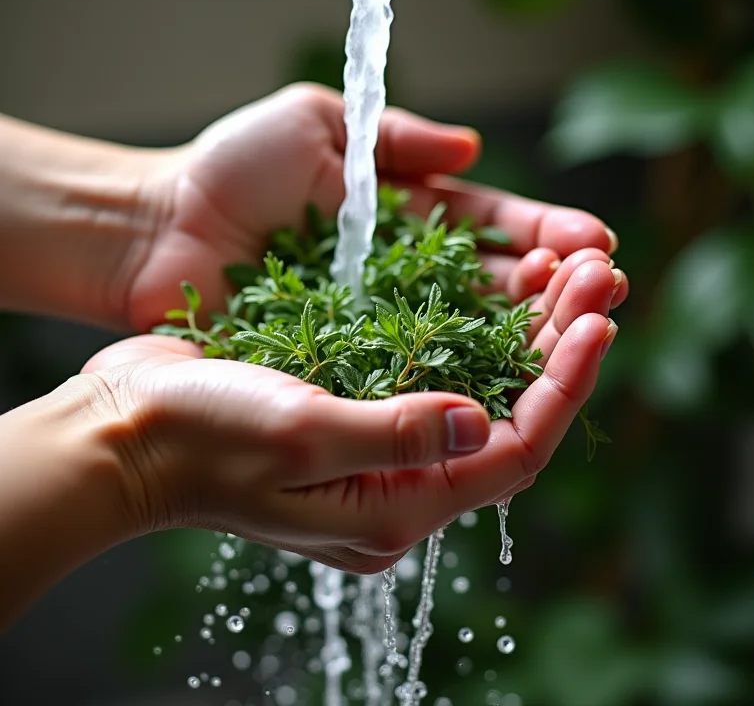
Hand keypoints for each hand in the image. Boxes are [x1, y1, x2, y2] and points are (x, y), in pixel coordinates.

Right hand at [82, 251, 620, 573]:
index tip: (598, 321)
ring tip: (568, 268)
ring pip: (480, 392)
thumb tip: (483, 420)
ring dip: (525, 333)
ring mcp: (377, 449)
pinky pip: (437, 375)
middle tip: (599, 274)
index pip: (513, 453)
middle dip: (557, 346)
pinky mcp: (356, 411)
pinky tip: (497, 288)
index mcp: (393, 507)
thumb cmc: (202, 436)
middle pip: (507, 419)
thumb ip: (397, 436)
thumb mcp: (302, 435)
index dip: (563, 386)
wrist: (131, 429)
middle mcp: (396, 486)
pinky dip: (474, 331)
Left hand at [127, 83, 620, 329]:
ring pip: (467, 330)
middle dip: (553, 284)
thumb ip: (395, 140)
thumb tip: (472, 148)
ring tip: (582, 320)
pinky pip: (415, 370)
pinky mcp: (345, 365)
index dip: (543, 234)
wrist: (150, 233)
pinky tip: (513, 373)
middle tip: (602, 285)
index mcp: (399, 214)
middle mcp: (398, 274)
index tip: (591, 244)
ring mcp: (376, 324)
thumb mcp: (316, 125)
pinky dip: (465, 371)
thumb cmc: (226, 172)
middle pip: (492, 283)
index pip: (488, 225)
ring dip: (528, 327)